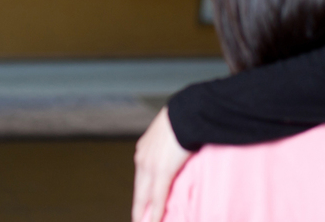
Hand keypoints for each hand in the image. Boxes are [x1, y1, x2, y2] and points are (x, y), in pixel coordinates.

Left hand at [132, 107, 189, 221]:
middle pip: (139, 191)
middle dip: (138, 209)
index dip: (141, 195)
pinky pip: (157, 197)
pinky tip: (154, 221)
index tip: (140, 207)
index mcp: (144, 150)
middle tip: (138, 220)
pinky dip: (155, 211)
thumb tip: (177, 153)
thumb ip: (168, 147)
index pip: (140, 179)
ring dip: (144, 213)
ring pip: (144, 196)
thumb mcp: (169, 133)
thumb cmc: (182, 119)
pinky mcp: (162, 171)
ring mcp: (150, 166)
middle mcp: (142, 159)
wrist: (185, 112)